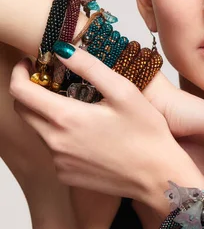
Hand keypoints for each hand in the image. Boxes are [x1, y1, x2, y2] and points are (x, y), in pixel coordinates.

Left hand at [9, 49, 203, 212]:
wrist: (158, 178)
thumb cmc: (147, 135)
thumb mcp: (123, 91)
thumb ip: (89, 67)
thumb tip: (62, 50)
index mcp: (66, 119)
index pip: (20, 91)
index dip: (20, 72)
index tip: (30, 63)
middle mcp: (55, 143)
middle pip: (23, 111)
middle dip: (31, 91)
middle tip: (52, 80)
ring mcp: (59, 162)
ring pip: (39, 130)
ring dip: (49, 114)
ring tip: (78, 106)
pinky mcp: (66, 175)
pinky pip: (53, 149)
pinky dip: (61, 135)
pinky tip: (87, 132)